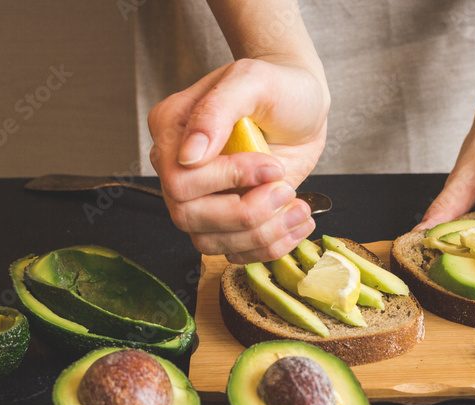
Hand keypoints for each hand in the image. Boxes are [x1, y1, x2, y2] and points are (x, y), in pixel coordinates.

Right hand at [148, 58, 328, 263]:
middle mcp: (178, 168)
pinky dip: (271, 246)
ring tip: (299, 208)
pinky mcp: (228, 220)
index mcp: (171, 130)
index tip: (272, 166)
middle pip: (189, 218)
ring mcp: (202, 198)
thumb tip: (189, 153)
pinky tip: (298, 222)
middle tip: (286, 190)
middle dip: (247, 212)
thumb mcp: (252, 81)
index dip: (229, 180)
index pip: (179, 179)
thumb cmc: (278, 86)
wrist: (303, 106)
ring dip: (262, 234)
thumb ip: (217, 111)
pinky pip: (236, 252)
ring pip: (210, 243)